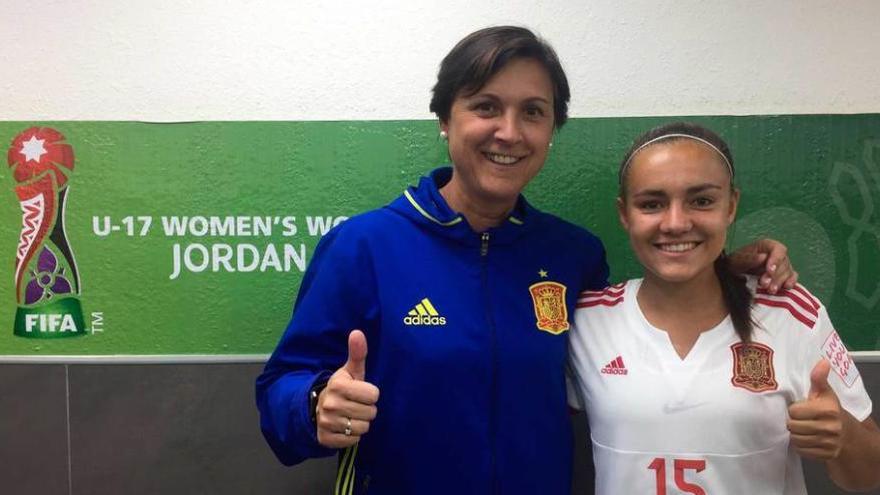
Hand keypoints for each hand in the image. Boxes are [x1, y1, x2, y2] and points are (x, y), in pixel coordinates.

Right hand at [316, 330, 379, 448]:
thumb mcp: (350, 370)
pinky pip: (353, 440)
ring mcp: (327, 422)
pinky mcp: (326, 438)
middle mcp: (331, 404)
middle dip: (367, 410)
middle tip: (356, 405)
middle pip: (371, 413)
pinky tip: (345, 427)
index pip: (374, 395)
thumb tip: (357, 332)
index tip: (361, 392)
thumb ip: (357, 353)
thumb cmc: (342, 387)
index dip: (370, 394)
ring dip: (361, 423)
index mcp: (338, 385)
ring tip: (351, 416)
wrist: (316, 407)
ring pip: (363, 428)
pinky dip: (352, 436)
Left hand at [728, 238, 797, 293]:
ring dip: (780, 282)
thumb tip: (763, 257)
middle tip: (764, 284)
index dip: (776, 259)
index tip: (769, 270)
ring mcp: (781, 265)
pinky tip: (785, 288)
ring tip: (770, 290)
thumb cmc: (736, 264)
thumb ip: (749, 259)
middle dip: (775, 275)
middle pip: (784, 263)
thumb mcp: (737, 260)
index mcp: (766, 245)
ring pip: (788, 272)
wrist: (733, 274)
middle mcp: (776, 254)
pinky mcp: (784, 275)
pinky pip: (792, 277)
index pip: (778, 249)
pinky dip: (790, 282)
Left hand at [788, 359, 846, 459]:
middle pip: (793, 426)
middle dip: (792, 422)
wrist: (848, 434)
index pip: (794, 411)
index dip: (793, 410)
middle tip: (797, 420)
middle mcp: (829, 427)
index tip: (799, 408)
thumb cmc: (831, 410)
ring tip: (800, 428)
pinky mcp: (826, 455)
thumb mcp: (826, 393)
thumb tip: (823, 361)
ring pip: (795, 440)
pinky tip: (805, 439)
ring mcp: (828, 443)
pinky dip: (800, 446)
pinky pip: (801, 451)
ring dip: (794, 434)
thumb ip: (819, 379)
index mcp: (827, 410)